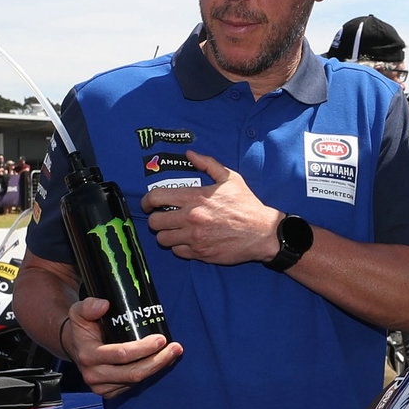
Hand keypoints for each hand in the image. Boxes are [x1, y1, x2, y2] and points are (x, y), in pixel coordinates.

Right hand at [62, 298, 181, 398]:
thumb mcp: (79, 311)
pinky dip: (150, 374)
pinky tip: (162, 362)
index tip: (161, 339)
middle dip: (158, 361)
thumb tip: (104, 305)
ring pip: (136, 381)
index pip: (121, 355)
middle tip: (175, 348)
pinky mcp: (109, 392)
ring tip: (174, 353)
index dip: (144, 348)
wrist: (75, 346)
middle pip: (133, 373)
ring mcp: (101, 387)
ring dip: (158, 367)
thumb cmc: (82, 327)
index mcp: (88, 356)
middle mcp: (94, 375)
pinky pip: (134, 386)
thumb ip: (89, 305)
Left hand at [142, 150, 281, 264]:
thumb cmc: (246, 205)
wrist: (262, 232)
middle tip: (163, 218)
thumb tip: (189, 154)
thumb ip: (208, 164)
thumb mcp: (230, 178)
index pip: (156, 197)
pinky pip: (177, 252)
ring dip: (166, 234)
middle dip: (156, 219)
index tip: (148, 204)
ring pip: (163, 239)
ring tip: (175, 231)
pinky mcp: (201, 253)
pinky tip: (188, 241)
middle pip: (154, 222)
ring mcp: (195, 238)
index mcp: (195, 198)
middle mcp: (191, 218)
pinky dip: (179, 247)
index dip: (147, 201)